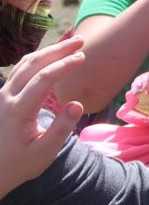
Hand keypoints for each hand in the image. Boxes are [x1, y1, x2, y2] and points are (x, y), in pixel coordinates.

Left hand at [0, 37, 86, 196]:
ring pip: (23, 65)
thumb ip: (61, 129)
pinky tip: (50, 59)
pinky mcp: (3, 97)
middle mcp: (6, 98)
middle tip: (80, 41)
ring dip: (47, 52)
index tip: (83, 57)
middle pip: (32, 64)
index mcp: (17, 110)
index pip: (43, 79)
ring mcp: (2, 96)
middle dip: (57, 50)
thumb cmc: (21, 164)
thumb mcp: (44, 152)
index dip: (64, 65)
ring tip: (69, 45)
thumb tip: (76, 104)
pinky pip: (19, 71)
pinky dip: (36, 60)